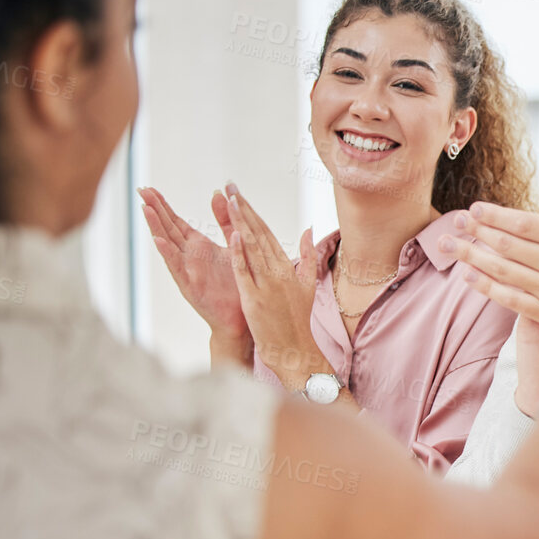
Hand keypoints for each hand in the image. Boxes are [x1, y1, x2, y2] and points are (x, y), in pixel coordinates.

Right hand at [138, 187, 248, 356]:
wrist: (242, 318)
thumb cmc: (237, 284)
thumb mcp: (233, 246)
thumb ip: (225, 221)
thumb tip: (218, 193)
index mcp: (198, 248)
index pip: (176, 222)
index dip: (163, 206)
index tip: (149, 188)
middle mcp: (189, 257)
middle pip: (168, 229)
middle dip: (155, 210)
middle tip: (140, 190)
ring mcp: (188, 272)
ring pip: (168, 245)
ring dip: (157, 227)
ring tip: (146, 210)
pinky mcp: (191, 287)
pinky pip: (178, 268)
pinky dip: (169, 254)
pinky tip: (160, 241)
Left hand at [221, 186, 332, 389]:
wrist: (295, 350)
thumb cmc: (298, 320)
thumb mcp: (308, 285)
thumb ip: (309, 256)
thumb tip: (308, 230)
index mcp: (288, 267)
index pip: (267, 233)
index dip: (252, 212)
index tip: (239, 194)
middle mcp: (278, 272)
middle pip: (258, 235)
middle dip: (243, 210)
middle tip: (231, 188)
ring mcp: (267, 285)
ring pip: (252, 248)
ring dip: (240, 224)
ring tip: (228, 202)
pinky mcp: (255, 299)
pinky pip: (245, 273)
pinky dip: (239, 254)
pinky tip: (233, 236)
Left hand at [451, 173, 538, 334]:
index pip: (527, 223)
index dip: (497, 215)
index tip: (475, 209)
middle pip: (509, 244)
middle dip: (477, 231)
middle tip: (454, 222)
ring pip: (504, 270)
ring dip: (473, 256)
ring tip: (450, 246)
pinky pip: (511, 299)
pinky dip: (487, 287)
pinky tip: (469, 277)